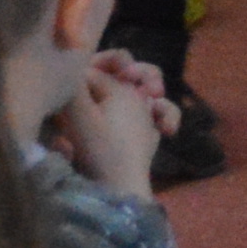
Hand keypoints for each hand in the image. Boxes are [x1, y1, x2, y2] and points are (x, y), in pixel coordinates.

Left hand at [58, 55, 173, 197]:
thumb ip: (106, 73)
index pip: (92, 63)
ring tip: (160, 105)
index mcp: (78, 98)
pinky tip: (168, 130)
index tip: (126, 70)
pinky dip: (162, 118)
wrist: (126, 188)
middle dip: (143, 76)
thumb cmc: (119, 139)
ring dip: (158, 97)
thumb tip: (92, 66)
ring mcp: (115, 125)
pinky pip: (150, 117)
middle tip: (152, 88)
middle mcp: (93, 109)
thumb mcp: (116, 96)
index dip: (113, 59)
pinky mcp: (133, 139)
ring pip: (141, 95)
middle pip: (121, 76)